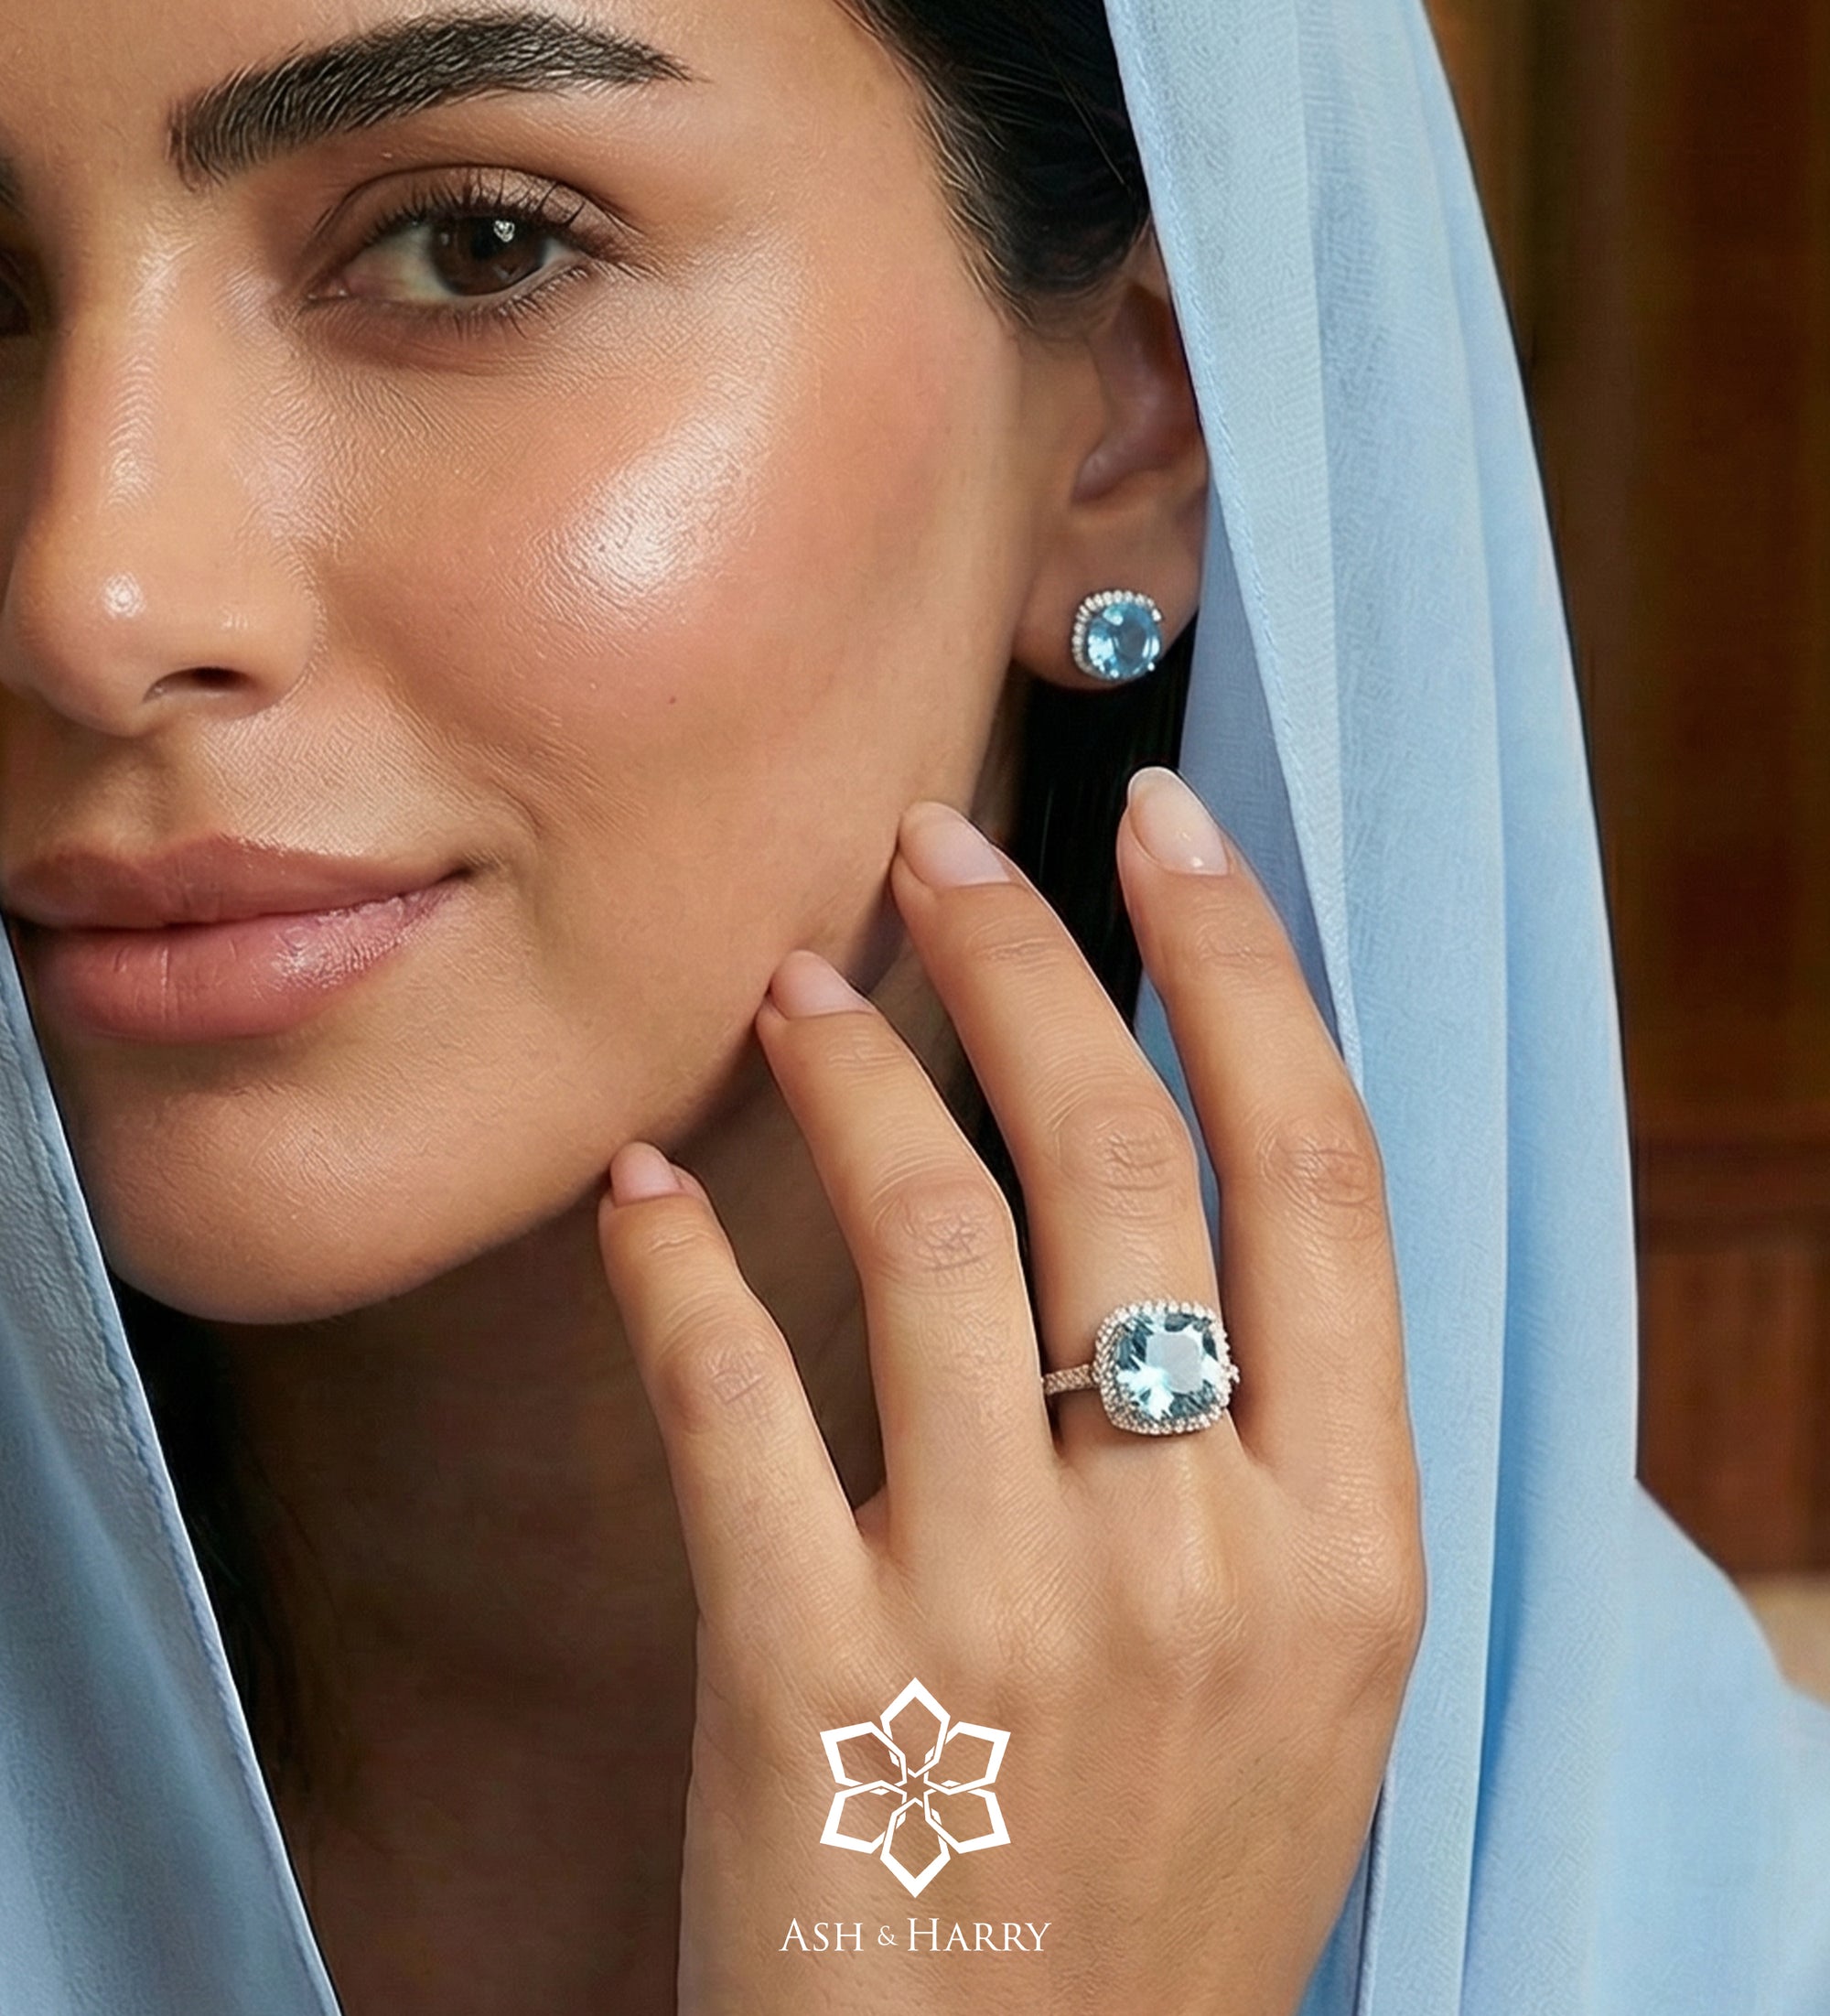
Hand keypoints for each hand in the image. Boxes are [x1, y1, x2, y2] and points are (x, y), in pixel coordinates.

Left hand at [597, 767, 1424, 2015]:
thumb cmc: (1160, 1884)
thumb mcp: (1306, 1673)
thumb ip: (1278, 1447)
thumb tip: (1189, 1186)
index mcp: (1351, 1539)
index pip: (1318, 1170)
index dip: (1241, 968)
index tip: (1163, 833)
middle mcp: (1205, 1556)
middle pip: (1123, 1159)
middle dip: (1025, 959)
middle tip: (931, 850)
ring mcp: (1014, 1619)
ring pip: (933, 1239)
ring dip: (850, 1079)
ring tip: (793, 991)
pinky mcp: (822, 1685)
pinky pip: (731, 1404)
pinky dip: (674, 1269)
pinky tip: (638, 1195)